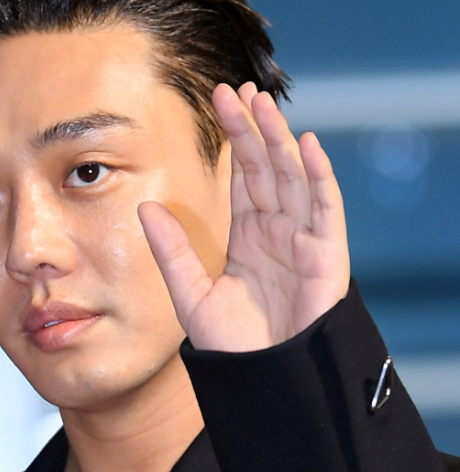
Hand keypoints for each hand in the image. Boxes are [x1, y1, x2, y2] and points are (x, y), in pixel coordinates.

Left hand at [138, 82, 350, 351]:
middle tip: (236, 89)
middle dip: (254, 128)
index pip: (242, 176)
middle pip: (267, 168)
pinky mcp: (326, 257)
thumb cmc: (233, 347)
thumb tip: (146, 208)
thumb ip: (172, 252)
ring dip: (280, 140)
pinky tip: (304, 145)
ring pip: (294, 178)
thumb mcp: (192, 295)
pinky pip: (325, 209)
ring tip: (262, 103)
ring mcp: (304, 241)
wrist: (263, 382)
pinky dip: (318, 177)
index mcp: (248, 236)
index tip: (218, 100)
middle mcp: (277, 232)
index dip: (234, 138)